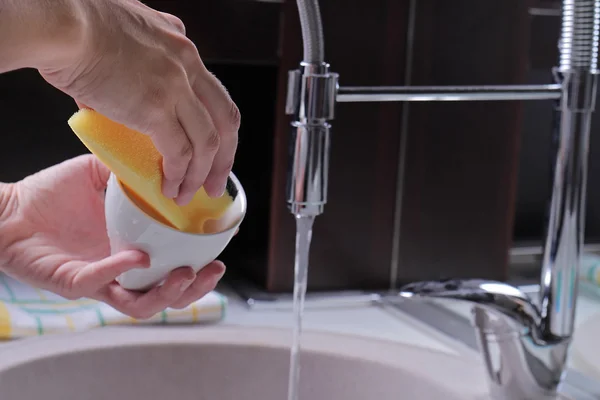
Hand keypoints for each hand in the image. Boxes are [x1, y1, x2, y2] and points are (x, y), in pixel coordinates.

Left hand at [0, 155, 226, 318]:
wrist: (9, 208)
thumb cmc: (54, 195)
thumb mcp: (101, 174)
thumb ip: (132, 171)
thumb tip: (165, 157)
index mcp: (134, 250)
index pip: (174, 270)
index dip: (200, 269)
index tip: (219, 254)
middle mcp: (121, 272)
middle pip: (166, 297)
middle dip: (194, 291)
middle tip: (211, 271)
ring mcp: (98, 281)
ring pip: (140, 305)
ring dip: (167, 294)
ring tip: (185, 274)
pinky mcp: (71, 283)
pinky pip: (99, 284)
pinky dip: (120, 272)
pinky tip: (136, 258)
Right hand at [39, 0, 239, 204]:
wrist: (61, 23)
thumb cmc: (76, 23)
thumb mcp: (124, 33)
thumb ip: (135, 60)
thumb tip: (115, 91)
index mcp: (181, 47)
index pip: (213, 94)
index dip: (216, 127)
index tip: (211, 150)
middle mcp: (187, 65)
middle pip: (224, 120)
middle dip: (225, 157)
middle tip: (216, 182)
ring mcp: (175, 86)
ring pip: (207, 142)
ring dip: (201, 174)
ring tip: (189, 194)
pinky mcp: (155, 107)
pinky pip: (179, 151)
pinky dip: (177, 175)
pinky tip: (169, 188)